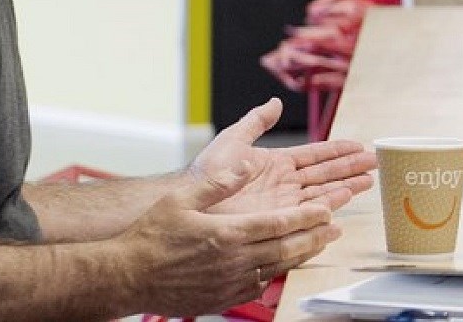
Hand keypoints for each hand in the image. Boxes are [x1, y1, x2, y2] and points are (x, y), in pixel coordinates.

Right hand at [115, 162, 341, 316]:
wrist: (128, 277)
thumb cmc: (150, 238)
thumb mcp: (182, 200)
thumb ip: (219, 182)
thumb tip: (246, 165)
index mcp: (228, 234)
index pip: (281, 224)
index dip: (309, 217)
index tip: (327, 210)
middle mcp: (235, 261)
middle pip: (288, 248)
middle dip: (316, 236)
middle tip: (335, 228)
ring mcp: (230, 282)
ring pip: (278, 268)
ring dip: (302, 255)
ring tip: (319, 245)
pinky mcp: (224, 298)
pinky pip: (259, 286)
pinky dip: (276, 273)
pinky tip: (282, 265)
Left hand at [191, 98, 376, 214]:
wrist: (191, 204)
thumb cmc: (205, 174)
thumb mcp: (232, 141)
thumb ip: (256, 122)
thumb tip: (275, 103)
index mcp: (277, 164)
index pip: (315, 155)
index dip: (337, 150)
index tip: (358, 145)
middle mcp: (285, 185)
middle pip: (326, 174)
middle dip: (351, 168)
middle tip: (375, 162)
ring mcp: (284, 205)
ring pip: (323, 193)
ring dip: (347, 187)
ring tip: (369, 181)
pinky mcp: (280, 222)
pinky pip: (309, 214)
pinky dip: (328, 207)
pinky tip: (345, 202)